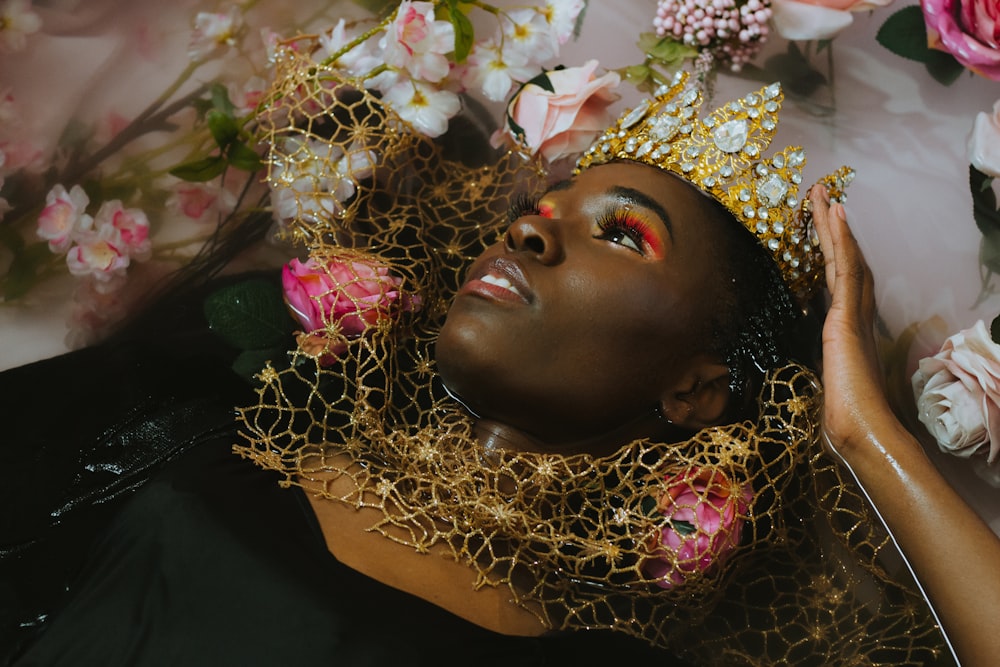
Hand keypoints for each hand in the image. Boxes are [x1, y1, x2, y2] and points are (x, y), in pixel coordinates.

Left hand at [808, 186, 889, 453]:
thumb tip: (818, 377)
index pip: (840, 284)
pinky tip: (836, 215)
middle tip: (822, 196)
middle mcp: (854, 318)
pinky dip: (842, 240)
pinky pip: (846, 268)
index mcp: (847, 333)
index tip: (825, 231)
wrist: (860, 432)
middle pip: (845, 262)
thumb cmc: (845, 420)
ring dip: (834, 224)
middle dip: (833, 230)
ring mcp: (853, 315)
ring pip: (845, 258)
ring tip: (823, 193)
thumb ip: (823, 373)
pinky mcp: (846, 316)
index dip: (836, 254)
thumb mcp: (825, 388)